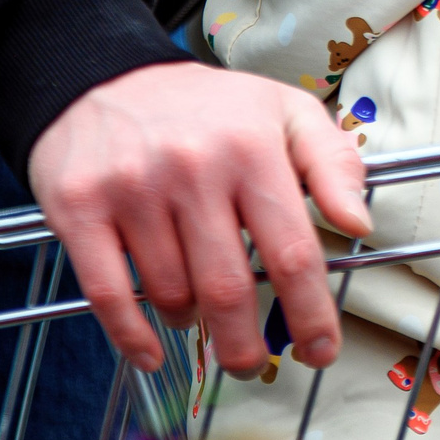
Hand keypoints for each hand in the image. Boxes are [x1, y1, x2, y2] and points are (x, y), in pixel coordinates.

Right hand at [27, 61, 371, 375]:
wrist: (100, 77)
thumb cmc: (206, 105)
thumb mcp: (283, 110)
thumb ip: (332, 162)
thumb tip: (360, 222)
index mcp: (251, 147)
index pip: (292, 251)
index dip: (311, 313)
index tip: (320, 350)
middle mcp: (193, 169)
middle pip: (229, 288)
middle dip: (246, 344)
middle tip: (253, 363)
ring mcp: (133, 190)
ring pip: (171, 294)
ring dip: (191, 323)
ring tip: (200, 314)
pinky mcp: (79, 208)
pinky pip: (108, 294)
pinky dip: (132, 337)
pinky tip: (152, 353)